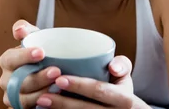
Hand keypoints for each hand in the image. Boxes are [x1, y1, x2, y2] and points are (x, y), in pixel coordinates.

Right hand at [0, 20, 61, 107]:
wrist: (49, 70)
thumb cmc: (41, 53)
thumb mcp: (35, 38)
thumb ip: (26, 30)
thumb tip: (19, 30)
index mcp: (7, 61)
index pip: (10, 58)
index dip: (24, 56)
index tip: (42, 52)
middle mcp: (6, 80)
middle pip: (18, 81)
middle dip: (38, 76)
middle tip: (56, 71)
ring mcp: (12, 96)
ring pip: (23, 98)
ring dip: (41, 92)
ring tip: (58, 85)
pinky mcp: (20, 108)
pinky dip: (40, 104)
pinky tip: (53, 97)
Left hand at [35, 56, 149, 108]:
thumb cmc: (121, 91)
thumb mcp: (126, 78)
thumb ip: (122, 64)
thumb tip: (112, 66)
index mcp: (124, 99)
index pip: (100, 90)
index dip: (80, 86)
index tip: (59, 79)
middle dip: (63, 103)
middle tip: (43, 96)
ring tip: (42, 103)